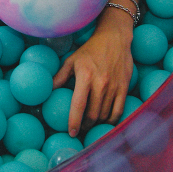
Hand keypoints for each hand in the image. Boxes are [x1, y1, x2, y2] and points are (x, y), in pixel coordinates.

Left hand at [53, 23, 133, 137]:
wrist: (114, 38)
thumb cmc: (90, 49)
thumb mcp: (72, 60)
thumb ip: (60, 77)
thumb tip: (48, 90)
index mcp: (85, 76)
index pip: (79, 105)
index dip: (74, 121)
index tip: (71, 132)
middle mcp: (101, 83)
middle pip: (93, 114)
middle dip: (86, 126)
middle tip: (81, 129)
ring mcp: (114, 86)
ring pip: (105, 114)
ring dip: (97, 124)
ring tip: (91, 125)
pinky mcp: (124, 87)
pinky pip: (119, 110)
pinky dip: (112, 120)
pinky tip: (105, 121)